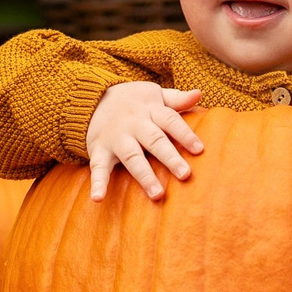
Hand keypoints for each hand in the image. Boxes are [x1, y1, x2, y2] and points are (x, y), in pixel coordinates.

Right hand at [86, 81, 204, 200]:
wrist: (92, 97)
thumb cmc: (133, 101)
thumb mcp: (154, 94)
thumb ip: (176, 98)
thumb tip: (199, 94)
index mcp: (150, 110)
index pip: (170, 121)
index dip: (185, 134)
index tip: (199, 150)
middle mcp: (134, 124)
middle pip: (154, 140)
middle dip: (169, 158)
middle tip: (185, 175)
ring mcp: (116, 138)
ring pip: (131, 157)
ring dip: (144, 176)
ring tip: (157, 194)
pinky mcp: (99, 150)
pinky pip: (98, 167)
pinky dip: (97, 183)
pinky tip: (98, 198)